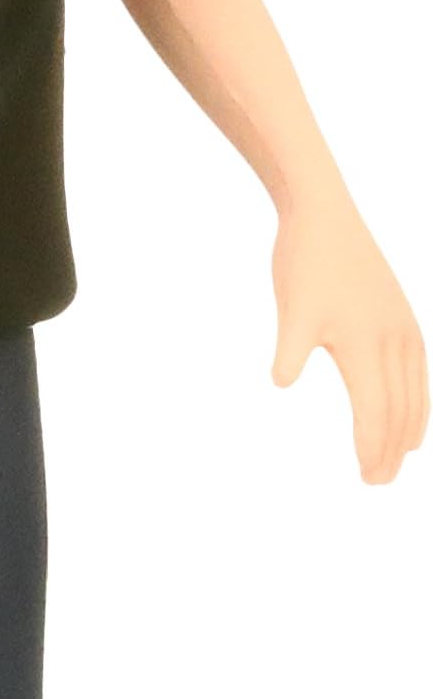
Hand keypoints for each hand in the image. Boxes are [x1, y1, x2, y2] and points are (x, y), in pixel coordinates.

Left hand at [270, 190, 428, 482]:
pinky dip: (417, 400)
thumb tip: (280, 381)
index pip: (375, 410)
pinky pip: (418, 371)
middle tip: (377, 482)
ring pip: (414, 392)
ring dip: (407, 430)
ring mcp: (403, 328)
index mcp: (366, 343)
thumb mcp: (292, 309)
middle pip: (399, 409)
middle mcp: (393, 340)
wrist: (324, 215)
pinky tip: (410, 411)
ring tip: (399, 459)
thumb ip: (290, 348)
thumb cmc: (304, 263)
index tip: (366, 477)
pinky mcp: (403, 317)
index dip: (371, 447)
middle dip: (390, 449)